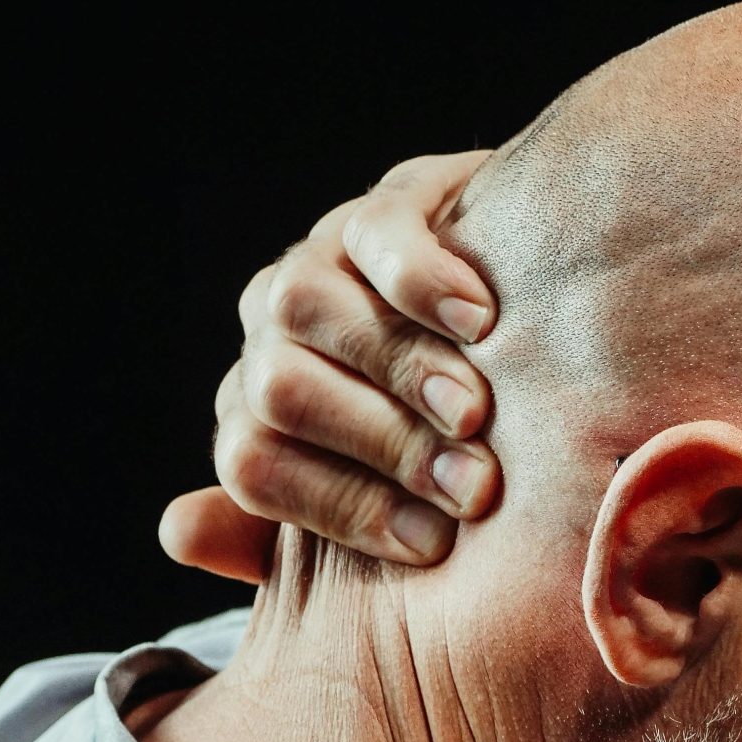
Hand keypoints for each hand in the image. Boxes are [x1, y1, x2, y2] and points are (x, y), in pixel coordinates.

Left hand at [159, 151, 502, 582]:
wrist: (561, 320)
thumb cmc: (471, 442)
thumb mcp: (400, 501)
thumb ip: (290, 530)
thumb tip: (180, 532)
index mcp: (265, 410)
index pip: (252, 464)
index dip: (338, 506)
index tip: (431, 545)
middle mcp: (276, 330)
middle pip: (279, 390)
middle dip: (381, 446)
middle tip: (471, 490)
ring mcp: (327, 255)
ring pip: (305, 304)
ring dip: (396, 368)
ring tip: (472, 414)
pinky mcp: (398, 196)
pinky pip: (375, 228)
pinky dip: (421, 278)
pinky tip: (480, 323)